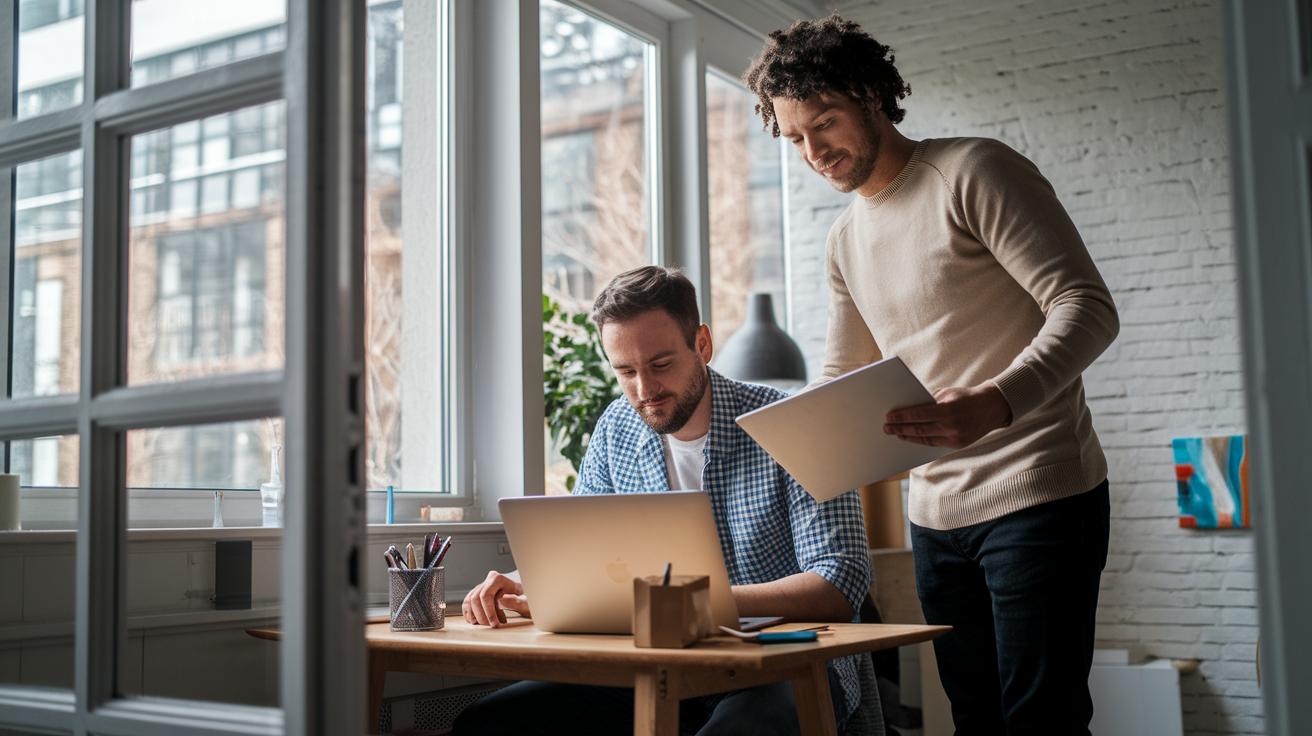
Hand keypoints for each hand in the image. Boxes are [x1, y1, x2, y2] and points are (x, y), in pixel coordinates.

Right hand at [462, 570, 530, 626]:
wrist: (529, 590)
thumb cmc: (529, 596)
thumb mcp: (528, 600)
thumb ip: (517, 600)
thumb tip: (501, 600)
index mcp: (499, 579)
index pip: (486, 595)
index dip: (488, 611)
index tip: (495, 624)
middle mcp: (489, 580)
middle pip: (475, 598)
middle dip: (482, 616)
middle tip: (491, 627)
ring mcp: (483, 586)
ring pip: (470, 601)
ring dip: (476, 616)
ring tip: (487, 624)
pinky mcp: (480, 593)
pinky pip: (468, 602)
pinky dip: (470, 613)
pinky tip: (479, 621)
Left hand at [883, 382, 1012, 448]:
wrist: (992, 407)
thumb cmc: (965, 397)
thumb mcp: (947, 393)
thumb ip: (929, 401)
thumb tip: (907, 408)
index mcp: (948, 409)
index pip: (918, 415)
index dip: (902, 417)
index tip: (889, 417)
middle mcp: (951, 426)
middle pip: (919, 429)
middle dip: (900, 428)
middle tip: (887, 428)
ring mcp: (955, 437)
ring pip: (925, 439)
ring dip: (908, 436)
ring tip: (896, 433)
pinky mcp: (958, 444)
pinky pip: (934, 444)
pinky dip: (921, 441)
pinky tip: (911, 438)